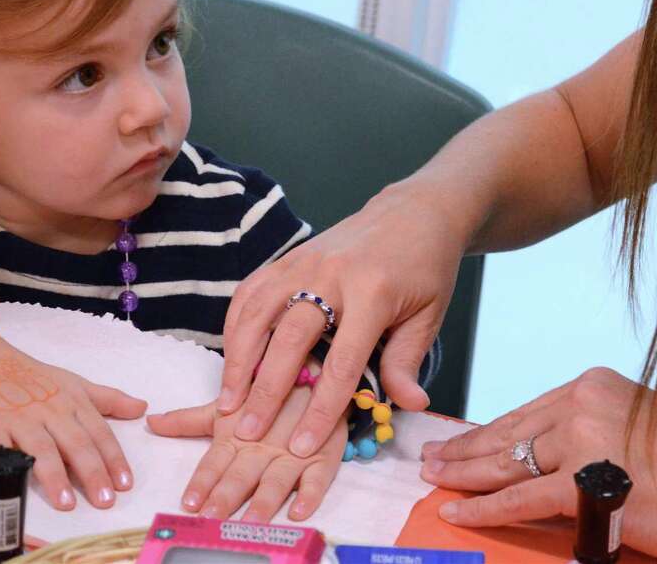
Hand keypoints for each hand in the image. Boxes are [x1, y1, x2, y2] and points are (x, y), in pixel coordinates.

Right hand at [0, 349, 146, 510]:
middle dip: (93, 473)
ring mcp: (20, 420)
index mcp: (73, 402)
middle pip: (76, 444)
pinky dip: (12, 467)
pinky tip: (19, 486)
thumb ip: (108, 399)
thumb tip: (143, 407)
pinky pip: (3, 451)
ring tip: (68, 503)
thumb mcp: (74, 383)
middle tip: (106, 500)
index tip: (125, 484)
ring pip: (42, 450)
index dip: (114, 459)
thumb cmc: (32, 378)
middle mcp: (50, 411)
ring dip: (56, 477)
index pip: (99, 433)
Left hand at [148, 372, 347, 520]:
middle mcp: (264, 446)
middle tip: (213, 515)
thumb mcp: (225, 407)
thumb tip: (150, 421)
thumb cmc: (264, 395)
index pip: (215, 462)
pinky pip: (318, 478)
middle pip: (243, 473)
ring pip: (277, 479)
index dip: (203, 481)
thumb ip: (188, 420)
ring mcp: (295, 452)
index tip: (189, 502)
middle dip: (228, 494)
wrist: (316, 372)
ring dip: (264, 501)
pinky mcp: (323, 457)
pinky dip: (310, 495)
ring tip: (251, 521)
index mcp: (237, 435)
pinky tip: (298, 511)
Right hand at [218, 183, 464, 456]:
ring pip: (258, 312)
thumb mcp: (428, 315)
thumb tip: (407, 406)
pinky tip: (231, 358)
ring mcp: (305, 261)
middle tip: (249, 432)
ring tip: (227, 402)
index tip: (302, 446)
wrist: (415, 211)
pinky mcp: (290, 256)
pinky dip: (235, 325)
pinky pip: (251, 290)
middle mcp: (332, 275)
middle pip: (289, 339)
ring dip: (238, 360)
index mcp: (373, 293)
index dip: (320, 408)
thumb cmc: (425, 268)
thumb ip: (407, 361)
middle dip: (266, 391)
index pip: (342, 361)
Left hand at [418, 367, 656, 561]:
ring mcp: (580, 440)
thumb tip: (549, 449)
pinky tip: (458, 510)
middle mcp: (582, 403)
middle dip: (466, 449)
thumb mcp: (637, 422)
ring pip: (507, 461)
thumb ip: (592, 428)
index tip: (463, 440)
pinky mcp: (582, 482)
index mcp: (594, 385)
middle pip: (509, 432)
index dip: (490, 431)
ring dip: (465, 474)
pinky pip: (519, 497)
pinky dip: (484, 507)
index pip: (527, 411)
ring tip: (435, 480)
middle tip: (432, 458)